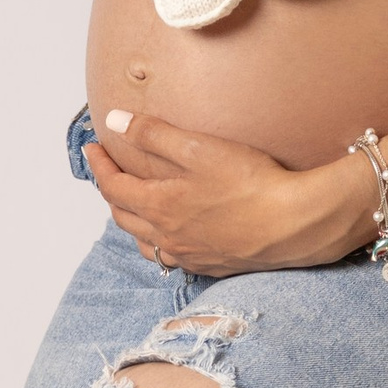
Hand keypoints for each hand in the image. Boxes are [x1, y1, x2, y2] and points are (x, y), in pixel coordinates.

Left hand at [84, 111, 379, 275]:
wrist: (294, 224)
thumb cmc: (250, 184)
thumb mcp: (197, 148)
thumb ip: (153, 134)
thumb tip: (115, 122)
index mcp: (158, 206)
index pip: (112, 187)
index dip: (98, 165)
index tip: (93, 148)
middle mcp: (167, 237)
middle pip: (123, 216)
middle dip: (111, 192)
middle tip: (109, 173)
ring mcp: (189, 255)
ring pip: (145, 243)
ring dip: (132, 222)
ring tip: (134, 206)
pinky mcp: (213, 265)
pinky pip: (172, 258)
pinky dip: (160, 243)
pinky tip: (172, 236)